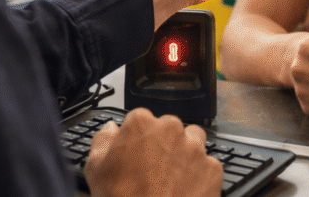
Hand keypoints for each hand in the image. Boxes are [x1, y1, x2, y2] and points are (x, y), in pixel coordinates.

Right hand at [85, 108, 221, 196]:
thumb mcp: (96, 170)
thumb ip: (102, 141)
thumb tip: (110, 129)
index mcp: (142, 124)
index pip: (140, 119)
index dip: (137, 138)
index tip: (135, 153)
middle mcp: (171, 129)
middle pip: (169, 128)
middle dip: (163, 144)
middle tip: (152, 170)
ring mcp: (195, 148)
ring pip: (193, 142)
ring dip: (184, 154)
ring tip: (172, 178)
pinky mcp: (213, 169)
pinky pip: (208, 166)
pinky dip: (199, 176)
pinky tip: (184, 190)